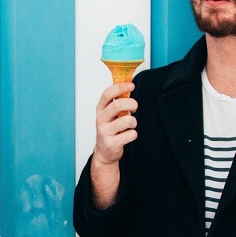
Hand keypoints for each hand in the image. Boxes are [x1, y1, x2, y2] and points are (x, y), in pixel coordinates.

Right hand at [90, 83, 137, 208]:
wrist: (105, 151)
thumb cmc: (110, 128)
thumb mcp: (110, 113)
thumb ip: (118, 101)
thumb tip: (129, 85)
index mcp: (100, 109)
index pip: (107, 94)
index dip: (120, 87)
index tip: (131, 85)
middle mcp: (100, 119)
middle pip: (117, 105)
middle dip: (131, 104)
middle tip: (135, 107)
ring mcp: (105, 132)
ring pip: (126, 120)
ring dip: (133, 121)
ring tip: (131, 124)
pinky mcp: (111, 143)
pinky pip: (130, 135)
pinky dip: (133, 134)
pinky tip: (128, 135)